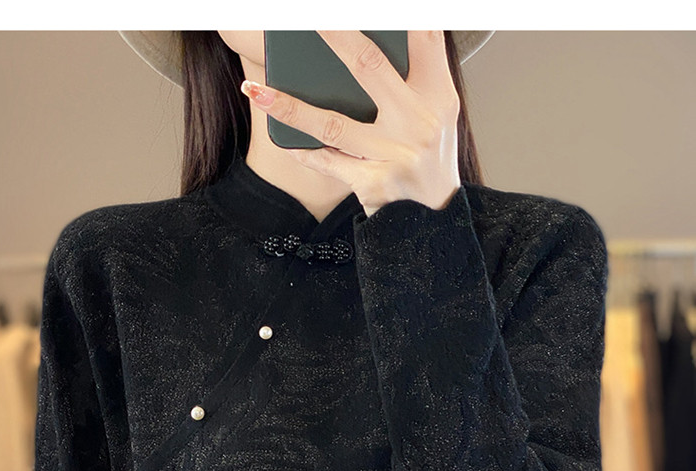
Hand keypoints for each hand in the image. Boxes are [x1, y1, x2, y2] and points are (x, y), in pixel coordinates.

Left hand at [240, 31, 460, 217]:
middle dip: (334, 36)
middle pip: (369, 66)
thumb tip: (378, 39)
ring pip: (333, 123)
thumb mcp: (439, 114)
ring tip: (258, 91)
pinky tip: (281, 137)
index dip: (402, 15)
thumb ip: (417, 75)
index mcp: (438, 95)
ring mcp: (395, 154)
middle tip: (308, 18)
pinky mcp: (374, 183)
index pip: (424, 38)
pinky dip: (303, 151)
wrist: (437, 222)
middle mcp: (418, 121)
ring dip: (289, 106)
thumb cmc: (431, 159)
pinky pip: (328, 162)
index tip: (364, 4)